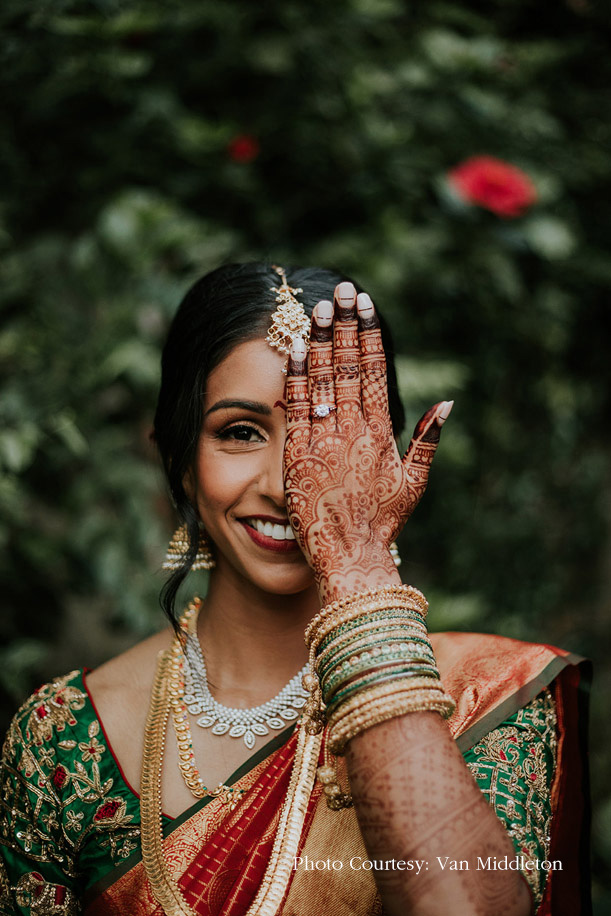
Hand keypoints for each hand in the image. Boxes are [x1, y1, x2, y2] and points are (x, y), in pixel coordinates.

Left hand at [284, 282, 451, 602]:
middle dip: (346, 325)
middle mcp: (355, 432)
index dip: (371, 335)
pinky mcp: (298, 455)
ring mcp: (325, 441)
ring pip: (324, 380)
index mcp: (383, 434)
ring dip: (323, 340)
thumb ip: (428, 440)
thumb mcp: (415, 483)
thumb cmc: (384, 523)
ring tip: (320, 307)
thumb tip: (447, 404)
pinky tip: (297, 347)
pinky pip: (297, 407)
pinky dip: (297, 375)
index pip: (377, 372)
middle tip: (341, 290)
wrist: (350, 557)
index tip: (365, 305)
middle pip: (350, 367)